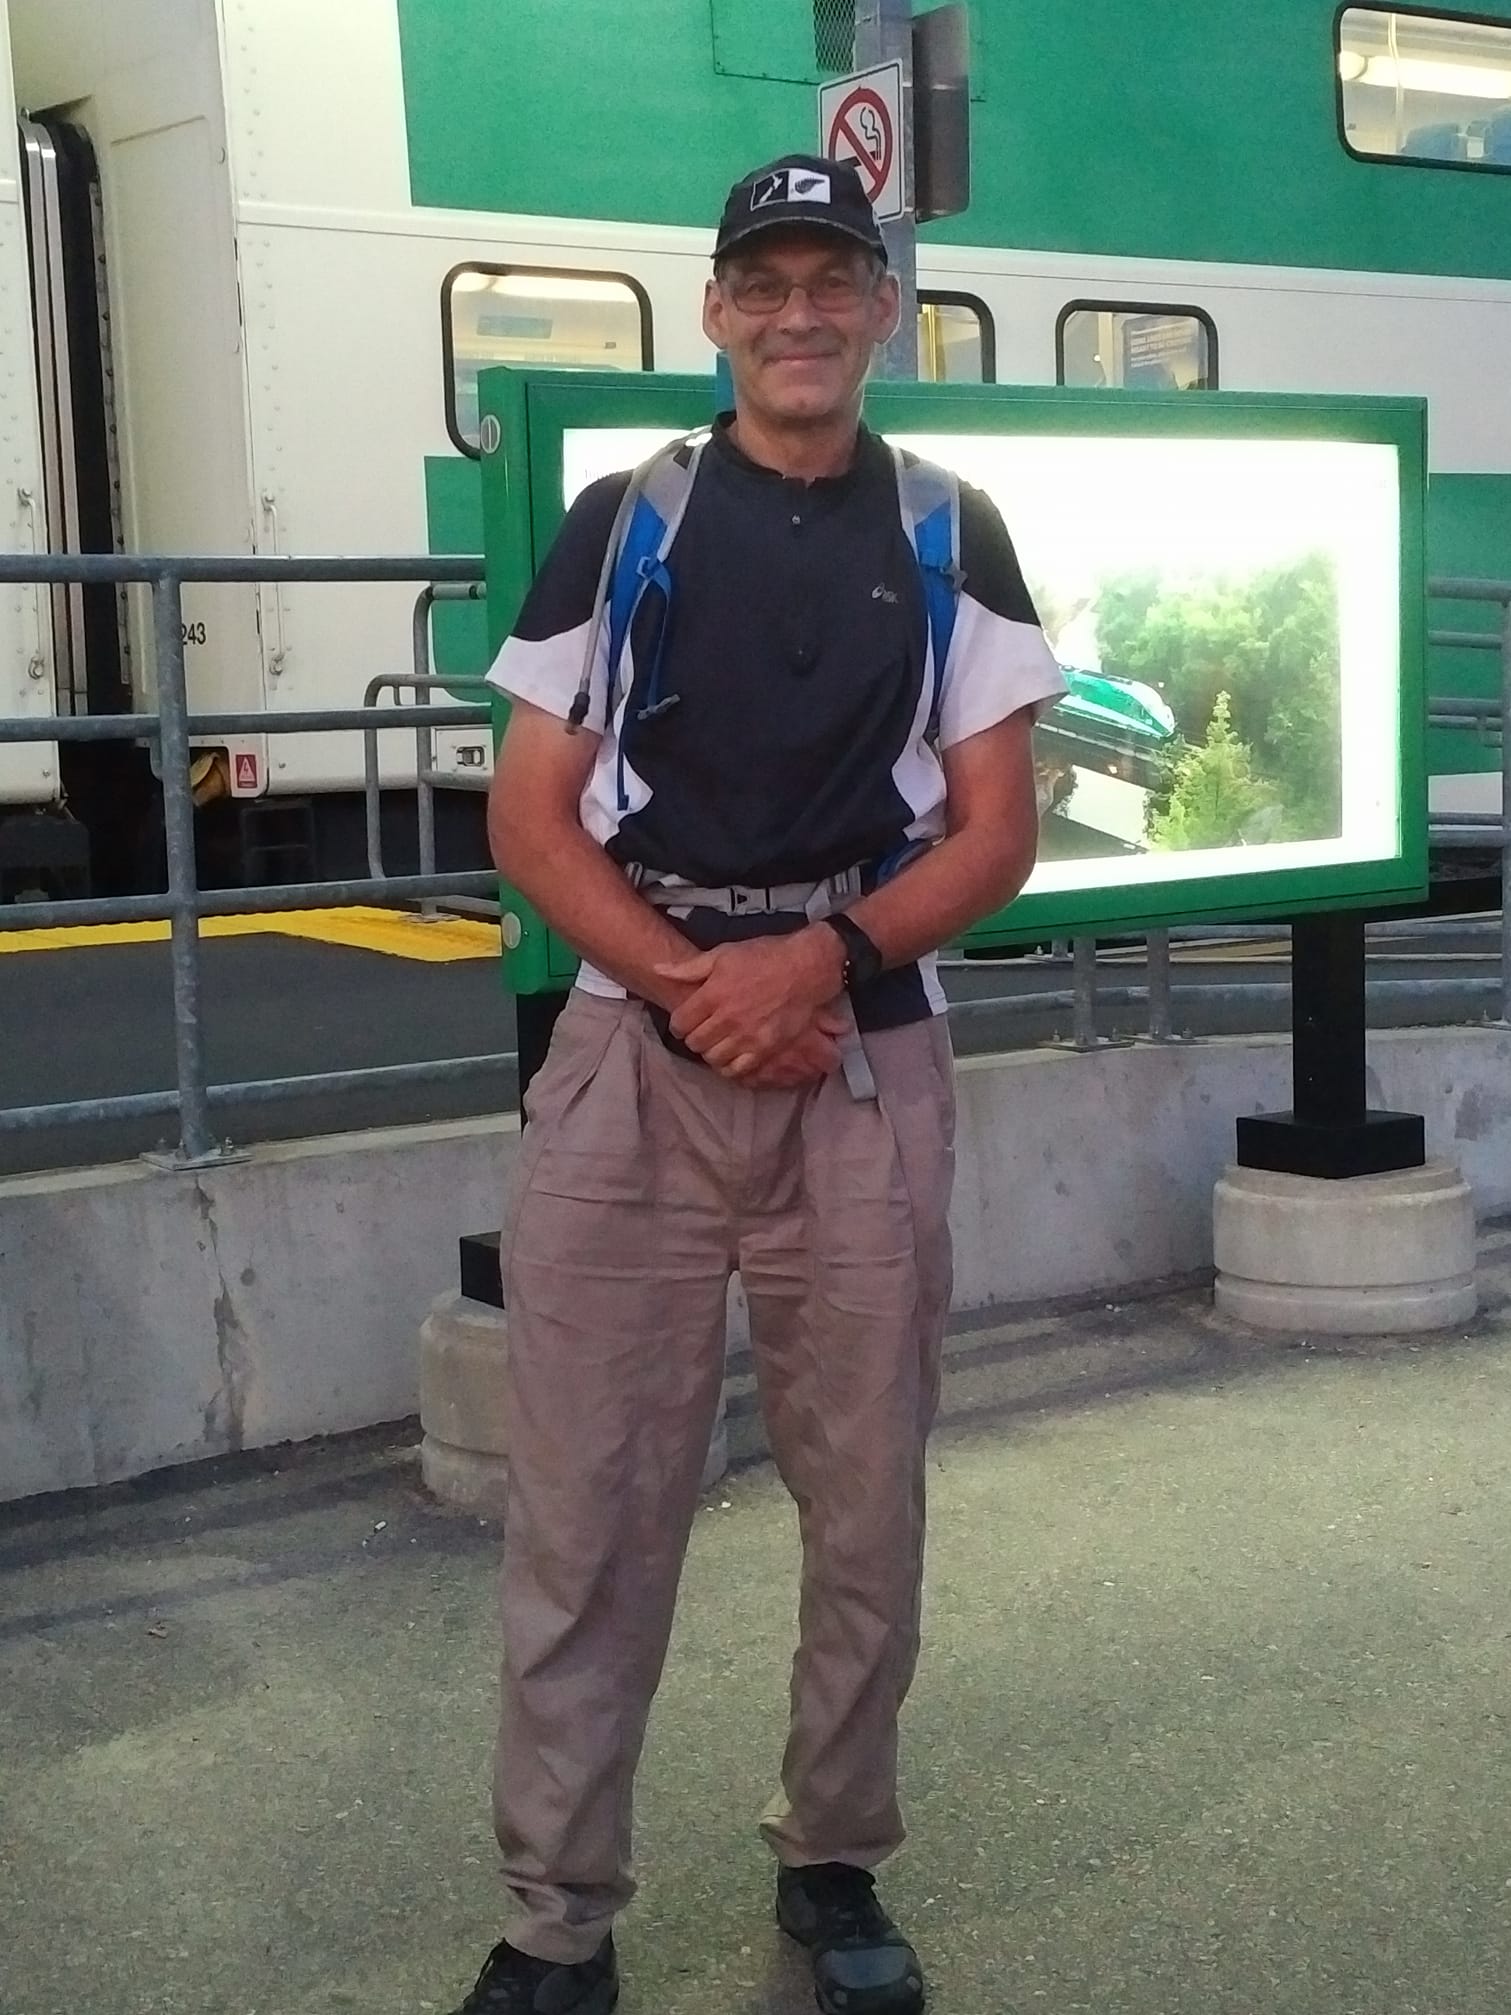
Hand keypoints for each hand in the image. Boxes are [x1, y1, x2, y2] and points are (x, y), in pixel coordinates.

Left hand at [654, 931, 846, 1076]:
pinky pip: (738, 1069)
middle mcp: (727, 1018)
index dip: (679, 1024)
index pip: (680, 1023)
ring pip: (713, 1058)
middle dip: (694, 1037)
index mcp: (713, 994)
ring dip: (711, 1052)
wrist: (805, 968)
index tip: (685, 1022)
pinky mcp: (765, 1048)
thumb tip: (658, 969)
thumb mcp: (723, 954)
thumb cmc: (764, 957)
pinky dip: (730, 1066)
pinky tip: (732, 1055)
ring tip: (717, 1042)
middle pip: (695, 1043)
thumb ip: (688, 968)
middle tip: (702, 1031)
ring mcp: (747, 1036)